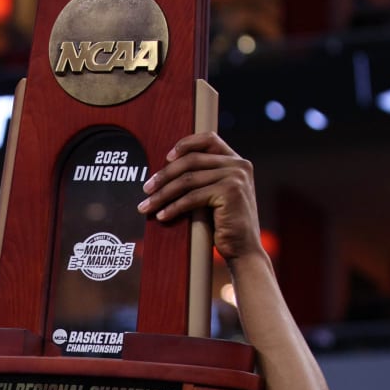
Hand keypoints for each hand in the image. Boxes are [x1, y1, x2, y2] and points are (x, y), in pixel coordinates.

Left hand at [137, 133, 262, 261]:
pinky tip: (161, 216)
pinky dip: (173, 207)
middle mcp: (239, 165)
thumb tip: (167, 172)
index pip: (208, 140)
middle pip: (192, 160)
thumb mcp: (216, 196)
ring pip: (188, 180)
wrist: (243, 250)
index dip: (185, 144)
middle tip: (146, 188)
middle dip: (164, 175)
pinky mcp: (230, 192)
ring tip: (146, 206)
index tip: (166, 157)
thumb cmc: (224, 226)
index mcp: (236, 161)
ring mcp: (236, 177)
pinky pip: (192, 198)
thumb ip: (203, 179)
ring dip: (163, 194)